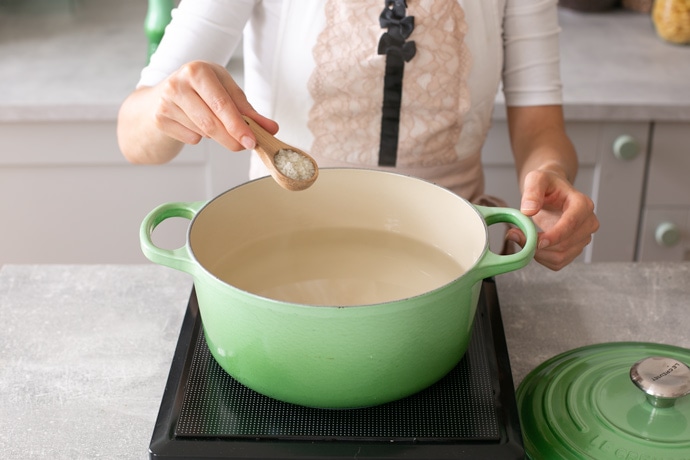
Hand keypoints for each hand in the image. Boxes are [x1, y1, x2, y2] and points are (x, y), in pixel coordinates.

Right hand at [153, 60, 277, 150]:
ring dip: (215, 135)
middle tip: (243, 146)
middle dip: (231, 138)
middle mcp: (179, 83)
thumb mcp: (226, 92)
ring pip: (202, 132)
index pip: (222, 104)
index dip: (239, 126)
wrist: (163, 95)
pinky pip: (190, 138)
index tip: (251, 141)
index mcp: (199, 71)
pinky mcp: (160, 119)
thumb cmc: (201, 91)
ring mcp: (166, 101)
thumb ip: (249, 112)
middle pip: (211, 122)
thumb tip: (271, 129)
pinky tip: (194, 125)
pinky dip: (199, 138)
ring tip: (212, 121)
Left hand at [505, 169, 599, 270]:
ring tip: (522, 239)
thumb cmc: (547, 184)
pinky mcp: (575, 248)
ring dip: (538, 254)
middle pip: (566, 244)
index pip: (572, 224)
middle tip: (516, 235)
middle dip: (539, 246)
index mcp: (582, 204)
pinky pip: (558, 262)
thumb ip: (532, 192)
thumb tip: (529, 210)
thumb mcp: (536, 179)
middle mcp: (588, 222)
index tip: (537, 242)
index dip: (555, 235)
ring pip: (561, 256)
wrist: (553, 192)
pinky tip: (533, 246)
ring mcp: (583, 237)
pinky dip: (542, 259)